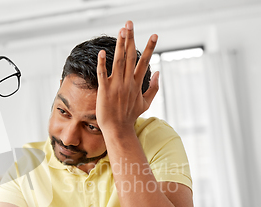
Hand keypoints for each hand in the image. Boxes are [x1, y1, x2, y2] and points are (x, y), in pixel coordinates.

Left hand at [96, 20, 158, 135]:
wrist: (118, 129)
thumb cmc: (129, 116)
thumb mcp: (145, 103)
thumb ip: (153, 88)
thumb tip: (158, 72)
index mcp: (136, 84)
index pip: (144, 61)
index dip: (149, 48)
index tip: (154, 35)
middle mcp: (127, 82)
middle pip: (130, 56)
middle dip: (130, 39)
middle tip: (130, 23)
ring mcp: (116, 86)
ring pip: (119, 61)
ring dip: (120, 45)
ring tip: (122, 30)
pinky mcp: (104, 91)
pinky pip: (103, 75)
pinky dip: (103, 64)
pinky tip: (103, 52)